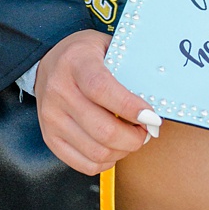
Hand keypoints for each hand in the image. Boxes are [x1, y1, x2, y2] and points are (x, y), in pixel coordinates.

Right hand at [34, 29, 153, 173]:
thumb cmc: (86, 55)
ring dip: (123, 150)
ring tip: (133, 138)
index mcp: (76, 62)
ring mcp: (51, 118)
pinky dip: (106, 161)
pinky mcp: (50, 138)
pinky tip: (115, 149)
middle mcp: (59, 92)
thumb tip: (159, 93)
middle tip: (148, 130)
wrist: (49, 64)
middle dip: (134, 137)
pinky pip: (83, 163)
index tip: (152, 116)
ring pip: (95, 150)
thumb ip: (128, 66)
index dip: (130, 107)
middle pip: (102, 128)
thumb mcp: (107, 46)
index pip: (102, 89)